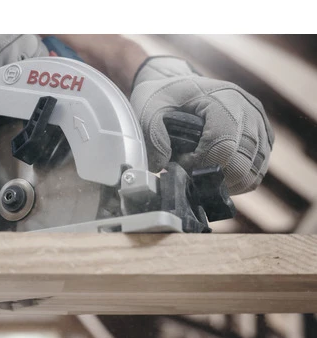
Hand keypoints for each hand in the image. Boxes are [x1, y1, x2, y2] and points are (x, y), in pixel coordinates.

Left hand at [130, 56, 273, 194]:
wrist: (176, 82)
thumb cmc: (163, 96)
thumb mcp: (148, 109)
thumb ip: (153, 137)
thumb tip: (162, 166)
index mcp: (222, 99)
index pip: (223, 145)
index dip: (199, 163)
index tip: (181, 161)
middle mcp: (247, 108)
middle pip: (242, 163)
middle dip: (212, 176)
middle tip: (191, 170)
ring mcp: (259, 121)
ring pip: (254, 170)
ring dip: (227, 181)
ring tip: (203, 172)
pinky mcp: (263, 134)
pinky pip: (258, 168)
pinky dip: (239, 178)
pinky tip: (218, 171)